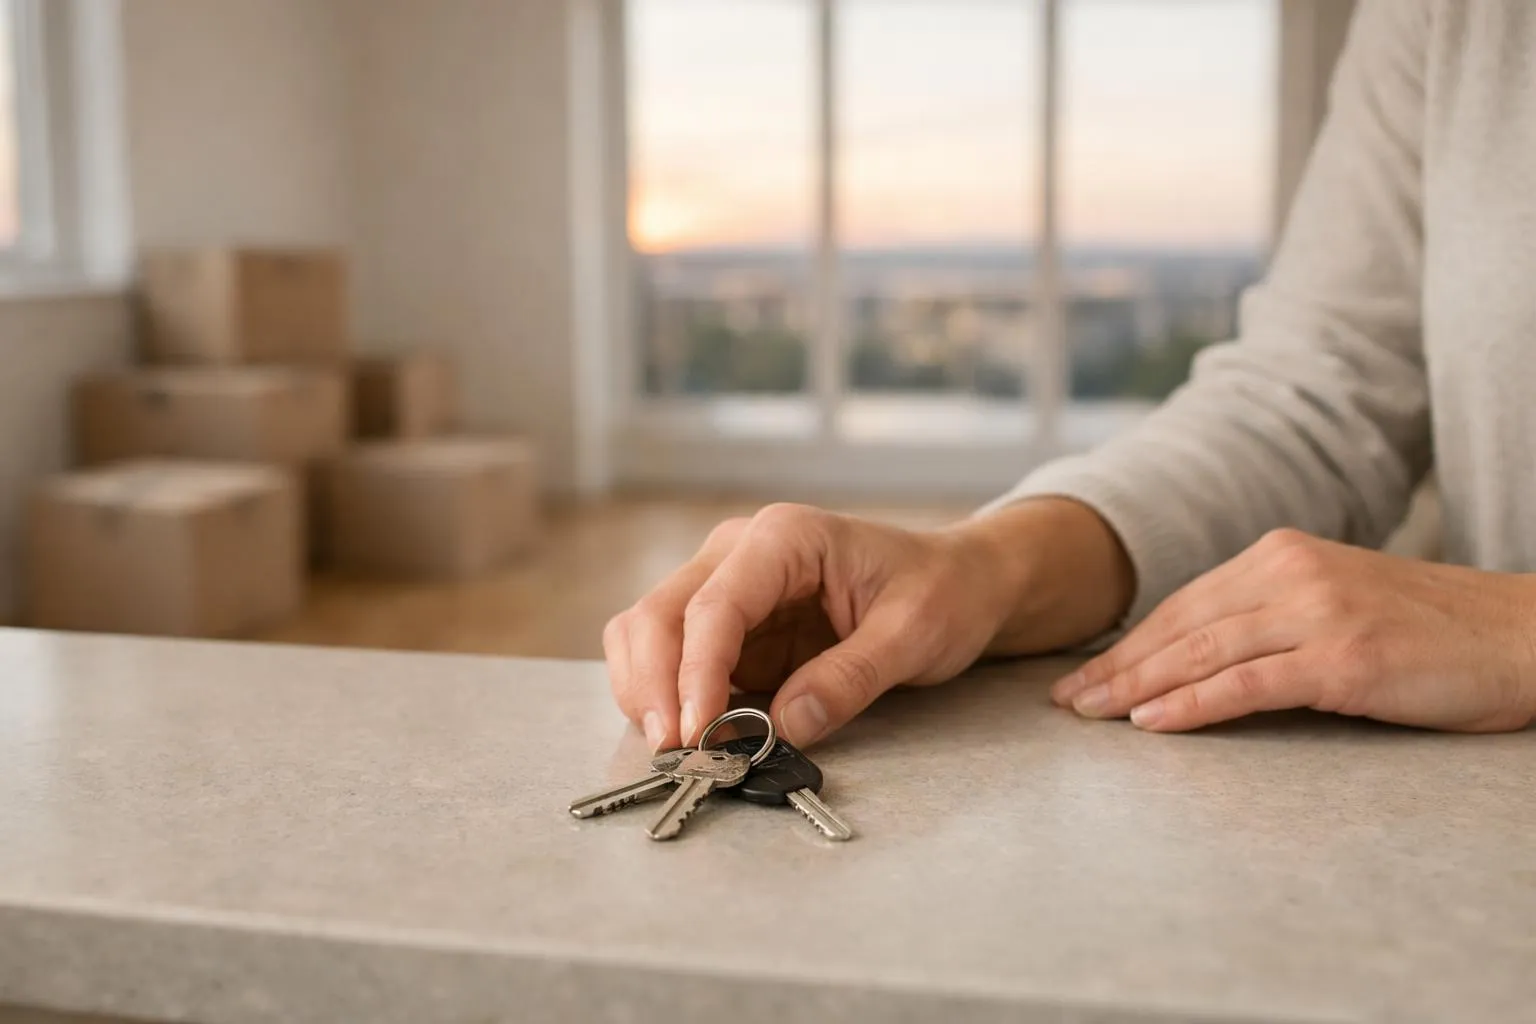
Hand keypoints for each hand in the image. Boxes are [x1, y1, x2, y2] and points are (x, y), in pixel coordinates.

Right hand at [605, 500, 1132, 749]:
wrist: (956, 582)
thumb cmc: (941, 590)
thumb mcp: (914, 634)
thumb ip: (850, 678)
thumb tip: (785, 727)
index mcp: (784, 538)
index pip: (715, 605)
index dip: (697, 672)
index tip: (698, 732)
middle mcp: (739, 553)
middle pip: (658, 614)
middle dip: (653, 686)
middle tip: (675, 752)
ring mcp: (725, 589)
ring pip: (646, 634)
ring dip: (647, 692)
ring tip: (677, 750)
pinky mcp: (728, 630)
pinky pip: (672, 661)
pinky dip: (666, 699)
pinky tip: (692, 735)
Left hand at [1053, 529, 1535, 733]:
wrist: (1525, 637)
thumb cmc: (1430, 631)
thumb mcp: (1336, 603)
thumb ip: (1270, 616)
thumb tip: (1197, 655)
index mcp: (1281, 555)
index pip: (1184, 604)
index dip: (1129, 642)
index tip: (1085, 673)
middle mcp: (1291, 573)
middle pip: (1180, 626)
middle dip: (1116, 666)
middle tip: (1066, 701)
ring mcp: (1318, 613)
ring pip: (1202, 652)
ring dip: (1136, 686)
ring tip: (1091, 714)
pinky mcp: (1343, 660)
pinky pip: (1247, 685)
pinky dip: (1191, 705)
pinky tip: (1151, 723)